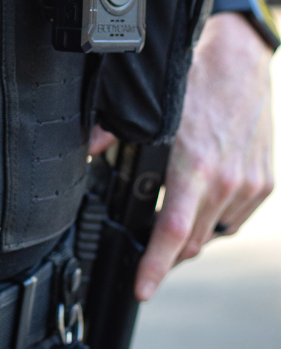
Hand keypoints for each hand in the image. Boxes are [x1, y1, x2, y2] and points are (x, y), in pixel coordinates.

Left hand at [129, 12, 272, 300]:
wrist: (239, 60)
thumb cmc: (194, 81)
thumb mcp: (149, 107)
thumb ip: (112, 132)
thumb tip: (85, 150)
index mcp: (195, 167)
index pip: (172, 231)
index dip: (155, 265)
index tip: (142, 288)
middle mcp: (226, 182)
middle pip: (190, 241)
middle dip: (164, 254)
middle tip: (142, 255)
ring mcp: (249, 185)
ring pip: (212, 234)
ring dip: (188, 236)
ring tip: (166, 224)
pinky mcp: (264, 183)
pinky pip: (233, 219)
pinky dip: (212, 219)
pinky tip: (195, 205)